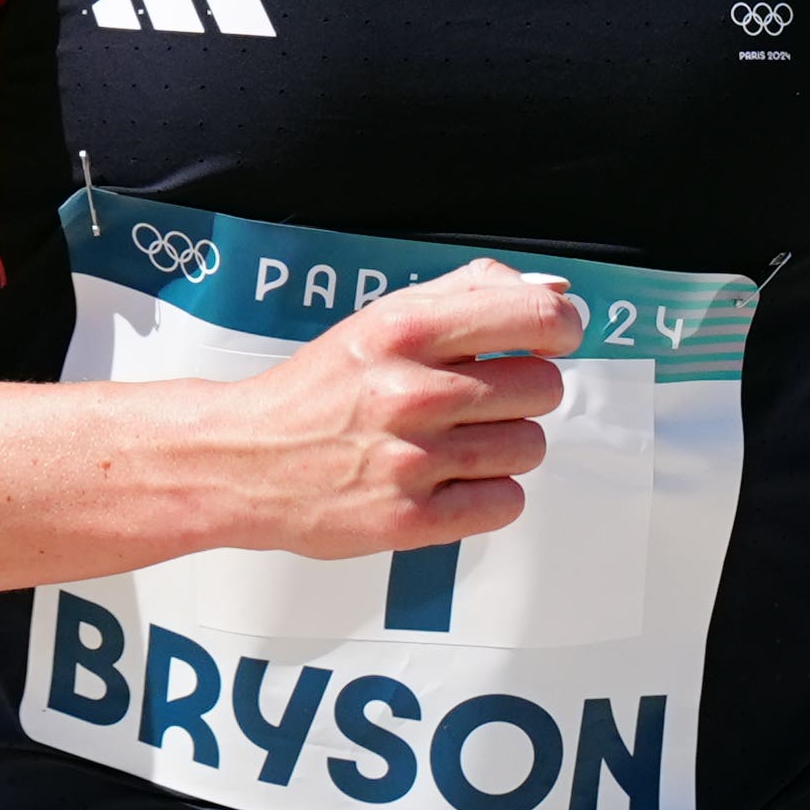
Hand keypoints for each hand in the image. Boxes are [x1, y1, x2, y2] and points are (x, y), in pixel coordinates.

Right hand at [192, 261, 584, 562]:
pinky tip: (451, 478)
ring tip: (457, 440)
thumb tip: (556, 290)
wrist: (247, 459)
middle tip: (481, 398)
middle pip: (543, 388)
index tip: (555, 337)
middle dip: (523, 391)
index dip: (562, 326)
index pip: (535, 316)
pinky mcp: (411, 519)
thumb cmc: (321, 388)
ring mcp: (413, 459)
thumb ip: (472, 292)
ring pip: (530, 446)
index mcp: (406, 331)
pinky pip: (507, 503)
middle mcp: (412, 392)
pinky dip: (489, 493)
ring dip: (506, 444)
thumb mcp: (384, 316)